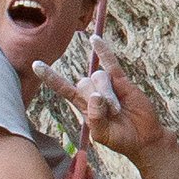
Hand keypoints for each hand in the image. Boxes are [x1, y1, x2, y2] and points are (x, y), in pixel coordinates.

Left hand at [39, 51, 169, 164]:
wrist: (143, 138)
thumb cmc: (120, 139)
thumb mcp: (102, 135)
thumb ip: (95, 118)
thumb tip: (96, 96)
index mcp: (83, 107)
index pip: (63, 88)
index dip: (51, 77)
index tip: (36, 65)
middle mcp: (92, 93)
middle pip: (84, 83)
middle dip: (98, 98)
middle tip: (112, 114)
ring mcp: (107, 85)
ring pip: (99, 77)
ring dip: (108, 93)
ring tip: (118, 109)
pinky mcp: (122, 81)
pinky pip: (110, 63)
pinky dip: (103, 51)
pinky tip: (94, 39)